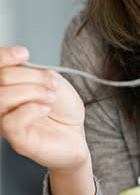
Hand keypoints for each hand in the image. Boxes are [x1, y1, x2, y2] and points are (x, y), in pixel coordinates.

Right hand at [0, 45, 86, 170]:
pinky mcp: (16, 140)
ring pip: (2, 98)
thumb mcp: (49, 80)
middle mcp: (1, 104)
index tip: (24, 54)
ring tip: (51, 98)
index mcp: (8, 86)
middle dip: (34, 77)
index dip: (4, 56)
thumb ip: (30, 71)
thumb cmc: (62, 107)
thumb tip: (15, 64)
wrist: (77, 132)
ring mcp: (5, 122)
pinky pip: (10, 121)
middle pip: (2, 78)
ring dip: (34, 92)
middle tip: (53, 85)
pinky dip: (33, 109)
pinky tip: (46, 110)